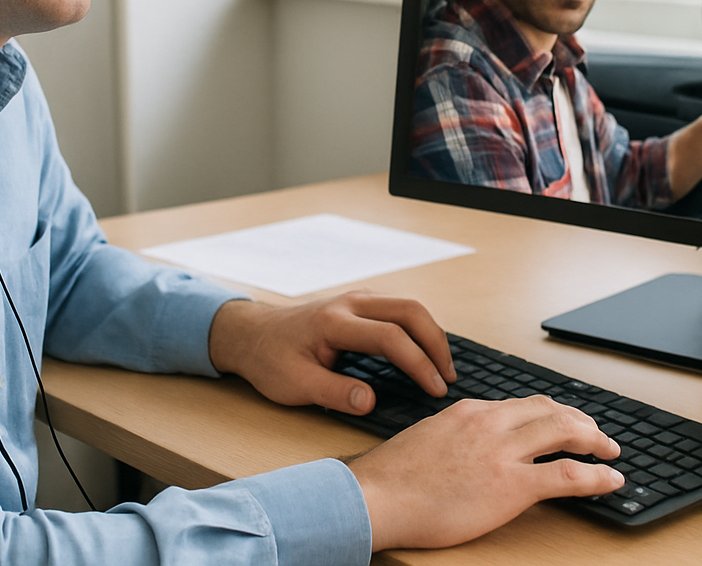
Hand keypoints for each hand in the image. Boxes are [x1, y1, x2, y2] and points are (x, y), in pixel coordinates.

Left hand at [207, 291, 454, 412]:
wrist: (253, 334)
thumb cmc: (271, 360)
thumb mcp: (294, 385)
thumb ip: (333, 393)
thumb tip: (371, 402)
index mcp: (334, 322)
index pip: (390, 336)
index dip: (418, 364)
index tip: (435, 391)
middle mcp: (351, 302)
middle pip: (410, 310)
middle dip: (436, 344)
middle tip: (448, 379)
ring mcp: (358, 299)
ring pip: (409, 306)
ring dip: (431, 335)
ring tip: (442, 370)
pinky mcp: (361, 304)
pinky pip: (400, 310)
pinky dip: (420, 330)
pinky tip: (424, 355)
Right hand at [348, 396, 623, 549]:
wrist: (376, 496)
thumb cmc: (391, 478)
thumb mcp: (427, 439)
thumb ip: (456, 437)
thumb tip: (468, 449)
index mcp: (470, 412)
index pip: (523, 404)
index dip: (551, 412)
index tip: (564, 419)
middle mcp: (491, 423)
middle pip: (551, 411)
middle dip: (581, 421)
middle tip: (597, 434)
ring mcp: (503, 452)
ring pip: (566, 432)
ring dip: (595, 440)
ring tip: (611, 451)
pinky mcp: (512, 485)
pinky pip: (568, 476)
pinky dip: (597, 476)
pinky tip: (611, 480)